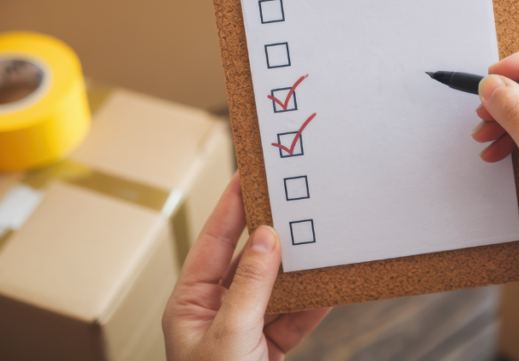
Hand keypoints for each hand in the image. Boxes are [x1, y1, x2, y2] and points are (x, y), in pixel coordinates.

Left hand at [163, 174, 330, 359]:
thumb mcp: (231, 333)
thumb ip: (250, 284)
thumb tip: (265, 238)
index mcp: (190, 304)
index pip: (212, 242)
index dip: (231, 206)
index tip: (247, 174)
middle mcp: (215, 312)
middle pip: (247, 261)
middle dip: (271, 236)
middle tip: (289, 202)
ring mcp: (243, 330)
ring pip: (274, 288)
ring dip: (298, 271)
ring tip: (317, 244)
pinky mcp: (268, 347)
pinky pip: (294, 316)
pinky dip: (312, 302)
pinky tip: (327, 285)